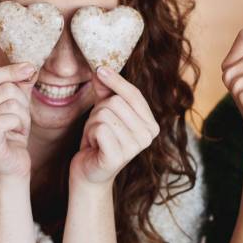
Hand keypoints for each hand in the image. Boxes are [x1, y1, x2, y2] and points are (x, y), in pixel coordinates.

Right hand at [0, 62, 36, 182]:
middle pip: (5, 89)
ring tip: (18, 128)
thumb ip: (21, 82)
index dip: (11, 70)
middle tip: (20, 117)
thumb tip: (29, 66)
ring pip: (10, 105)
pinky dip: (19, 124)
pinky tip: (17, 133)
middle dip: (22, 102)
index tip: (30, 69)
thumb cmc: (13, 131)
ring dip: (23, 116)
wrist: (13, 163)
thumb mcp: (19, 102)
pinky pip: (4, 120)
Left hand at [70, 66, 159, 186]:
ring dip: (93, 124)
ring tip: (96, 137)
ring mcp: (134, 148)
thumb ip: (106, 91)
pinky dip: (90, 134)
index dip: (116, 80)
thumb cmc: (100, 141)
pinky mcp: (118, 157)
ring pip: (104, 114)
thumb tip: (101, 69)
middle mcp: (148, 137)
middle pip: (115, 103)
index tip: (99, 69)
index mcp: (151, 125)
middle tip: (98, 128)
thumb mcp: (104, 111)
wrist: (90, 173)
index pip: (134, 95)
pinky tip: (94, 146)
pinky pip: (100, 129)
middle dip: (98, 111)